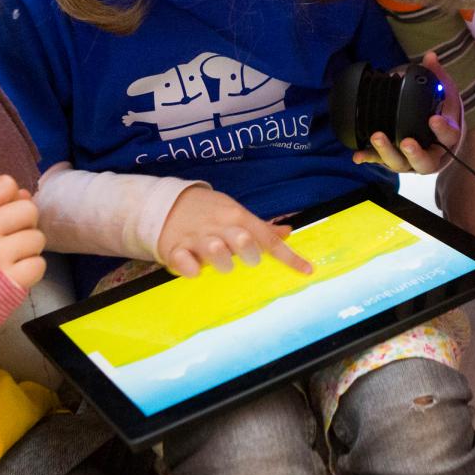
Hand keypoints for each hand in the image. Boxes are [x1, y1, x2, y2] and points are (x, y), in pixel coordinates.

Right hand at [0, 175, 45, 288]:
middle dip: (24, 224)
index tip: (1, 214)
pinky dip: (30, 270)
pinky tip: (13, 273)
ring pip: (38, 238)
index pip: (6, 185)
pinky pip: (39, 263)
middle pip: (29, 209)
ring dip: (28, 249)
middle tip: (10, 238)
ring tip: (9, 259)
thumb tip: (25, 194)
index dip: (10, 198)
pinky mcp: (12, 281)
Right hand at [156, 187, 312, 277]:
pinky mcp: (175, 249)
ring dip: (222, 260)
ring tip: (222, 262)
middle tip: (249, 259)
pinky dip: (190, 268)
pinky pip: (184, 262)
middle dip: (250, 253)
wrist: (167, 203)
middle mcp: (220, 227)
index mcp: (237, 217)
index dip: (289, 256)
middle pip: (242, 241)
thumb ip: (261, 228)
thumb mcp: (236, 213)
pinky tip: (195, 270)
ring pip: (215, 251)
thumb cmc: (210, 212)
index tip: (307, 270)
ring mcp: (197, 238)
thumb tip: (289, 232)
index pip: (268, 239)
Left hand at [352, 51, 461, 173]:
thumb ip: (436, 75)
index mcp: (445, 137)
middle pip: (425, 161)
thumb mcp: (444, 93)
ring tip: (377, 137)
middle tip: (406, 141)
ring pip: (401, 164)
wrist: (436, 132)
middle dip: (414, 152)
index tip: (433, 119)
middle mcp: (430, 153)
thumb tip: (430, 56)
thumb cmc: (440, 111)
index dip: (442, 130)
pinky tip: (358, 155)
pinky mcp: (395, 159)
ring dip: (388, 152)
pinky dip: (370, 157)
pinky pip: (381, 161)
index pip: (448, 136)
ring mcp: (411, 160)